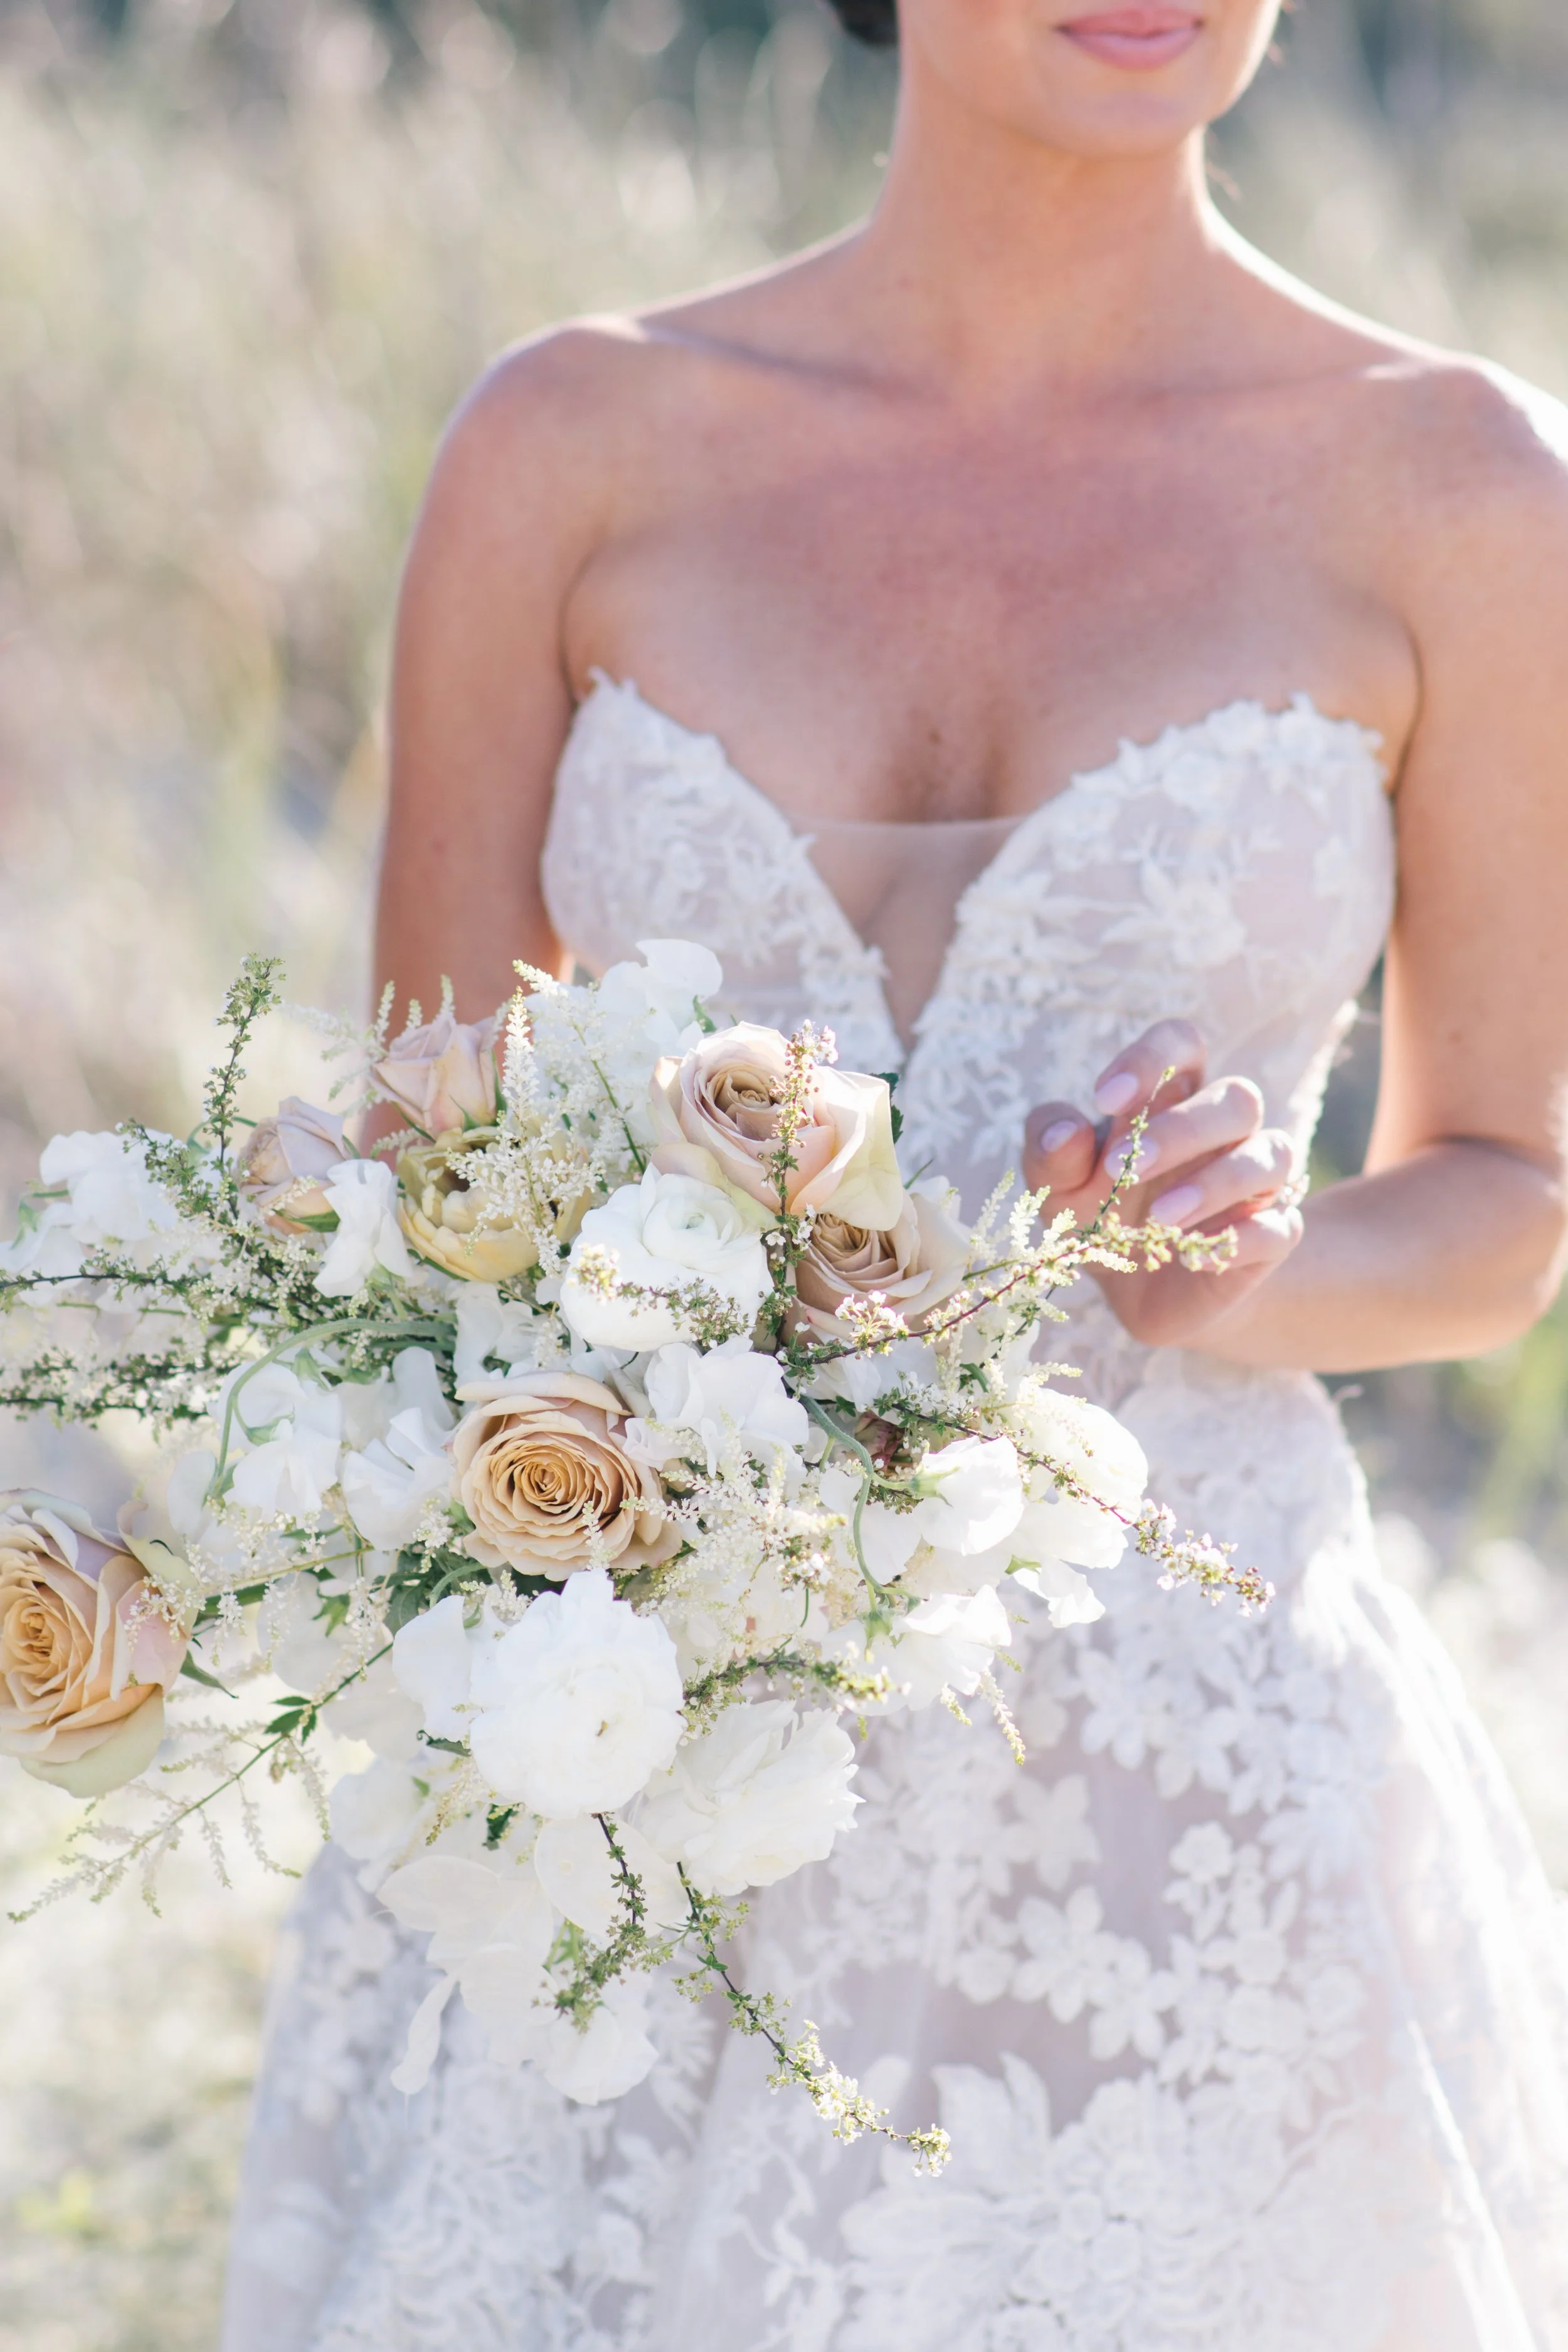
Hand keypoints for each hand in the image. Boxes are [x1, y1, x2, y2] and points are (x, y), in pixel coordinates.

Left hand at [1022, 1020, 1303, 1347]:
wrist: (1133, 1292)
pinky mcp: (1272, 1235)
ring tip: (1159, 1216)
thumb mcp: (1056, 1187)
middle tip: (1125, 1167)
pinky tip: (1195, 1254)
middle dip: (1183, 1129)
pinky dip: (1243, 1236)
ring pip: (1273, 1152)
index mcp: (1171, 1098)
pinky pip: (1282, 1224)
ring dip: (1216, 1182)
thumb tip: (1063, 1131)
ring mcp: (1256, 1181)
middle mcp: (1224, 1131)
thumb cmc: (1098, 1216)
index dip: (1151, 1058)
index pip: (1182, 1043)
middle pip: (1236, 1097)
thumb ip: (1049, 1150)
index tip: (1106, 1098)